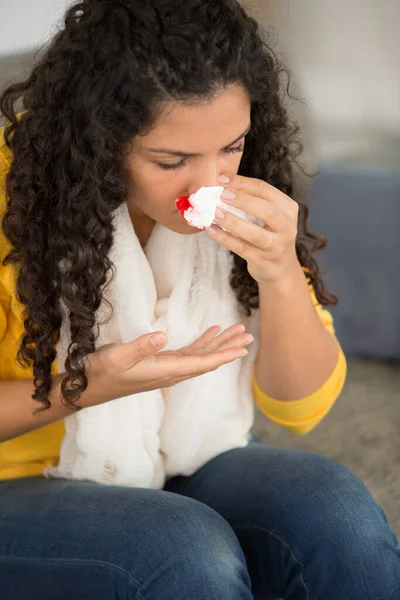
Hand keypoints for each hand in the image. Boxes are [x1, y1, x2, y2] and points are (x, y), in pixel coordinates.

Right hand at [86, 325, 253, 405]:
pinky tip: (211, 333)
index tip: (243, 349)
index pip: (201, 364)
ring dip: (219, 344)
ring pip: (200, 356)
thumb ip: (141, 346)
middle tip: (248, 335)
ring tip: (236, 331)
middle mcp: (171, 372)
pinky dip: (202, 343)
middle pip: (207, 360)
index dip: (223, 355)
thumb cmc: (103, 372)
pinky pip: (188, 354)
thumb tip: (163, 336)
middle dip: (228, 347)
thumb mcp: (118, 356)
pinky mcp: (161, 364)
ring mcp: (167, 369)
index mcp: (165, 371)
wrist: (90, 386)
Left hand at [208, 174, 299, 284]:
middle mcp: (286, 227)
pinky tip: (212, 230)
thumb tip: (222, 185)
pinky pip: (241, 248)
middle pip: (267, 210)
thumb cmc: (270, 234)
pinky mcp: (262, 260)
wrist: (280, 267)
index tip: (223, 179)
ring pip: (254, 233)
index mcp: (288, 208)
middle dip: (243, 200)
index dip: (243, 183)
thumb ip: (253, 200)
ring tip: (215, 213)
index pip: (266, 190)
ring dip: (232, 222)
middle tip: (222, 194)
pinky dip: (225, 238)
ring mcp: (276, 245)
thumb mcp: (270, 215)